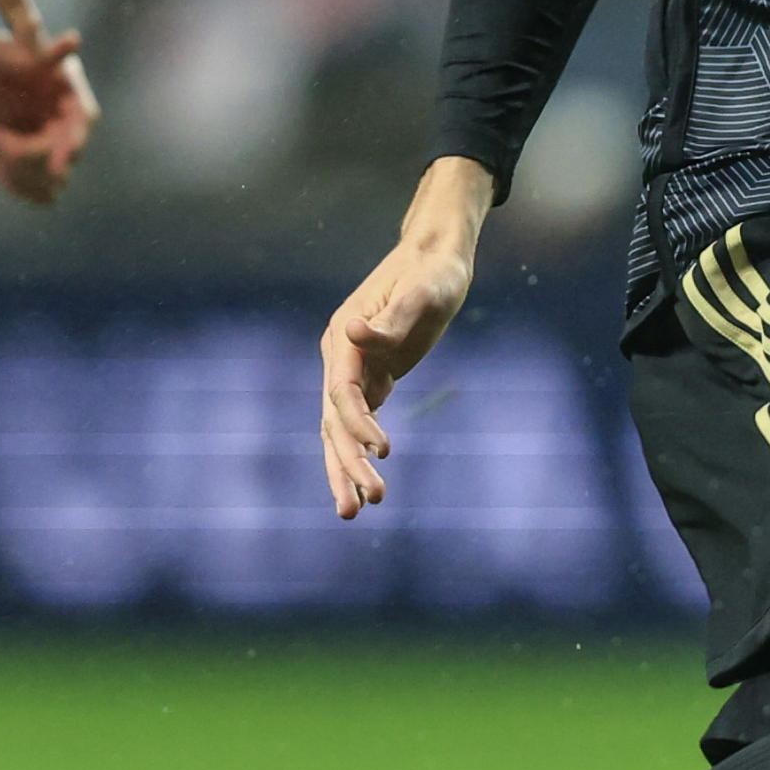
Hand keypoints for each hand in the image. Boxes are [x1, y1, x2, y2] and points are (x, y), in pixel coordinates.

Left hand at [0, 28, 94, 205]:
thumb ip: (30, 52)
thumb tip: (73, 43)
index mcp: (57, 88)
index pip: (83, 115)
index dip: (77, 135)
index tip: (62, 154)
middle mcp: (57, 119)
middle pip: (70, 150)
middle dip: (38, 154)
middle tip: (1, 151)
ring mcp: (43, 146)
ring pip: (57, 176)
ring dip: (25, 170)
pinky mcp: (26, 171)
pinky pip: (42, 194)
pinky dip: (21, 186)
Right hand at [319, 158, 493, 517]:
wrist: (436, 256)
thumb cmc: (433, 271)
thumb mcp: (423, 291)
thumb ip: (391, 318)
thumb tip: (354, 331)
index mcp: (343, 339)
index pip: (342, 392)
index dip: (358, 424)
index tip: (385, 451)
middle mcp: (340, 358)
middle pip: (333, 422)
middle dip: (343, 465)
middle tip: (358, 509)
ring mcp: (354, 371)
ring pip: (340, 431)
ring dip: (346, 470)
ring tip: (358, 512)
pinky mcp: (374, 379)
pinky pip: (360, 426)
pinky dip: (361, 455)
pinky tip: (371, 488)